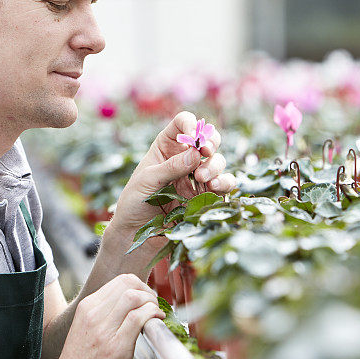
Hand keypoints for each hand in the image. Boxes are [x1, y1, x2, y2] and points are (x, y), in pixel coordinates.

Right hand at [43, 274, 163, 358]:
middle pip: (128, 283)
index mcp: (87, 308)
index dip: (139, 286)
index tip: (146, 298)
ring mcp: (105, 329)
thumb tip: (129, 305)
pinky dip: (153, 314)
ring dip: (151, 302)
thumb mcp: (86, 330)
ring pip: (134, 296)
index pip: (119, 281)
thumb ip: (104, 314)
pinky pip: (139, 317)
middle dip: (147, 290)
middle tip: (153, 304)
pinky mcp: (117, 346)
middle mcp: (94, 314)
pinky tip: (156, 321)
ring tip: (155, 313)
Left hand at [108, 111, 235, 267]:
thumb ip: (170, 167)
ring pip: (218, 161)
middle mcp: (185, 159)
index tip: (193, 136)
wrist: (136, 235)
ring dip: (215, 165)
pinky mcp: (206, 196)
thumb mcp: (146, 181)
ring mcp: (198, 177)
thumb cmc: (134, 203)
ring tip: (203, 177)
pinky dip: (225, 183)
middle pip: (208, 139)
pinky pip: (224, 185)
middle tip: (205, 152)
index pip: (183, 124)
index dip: (190, 124)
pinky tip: (215, 187)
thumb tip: (196, 153)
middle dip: (210, 143)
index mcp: (166, 148)